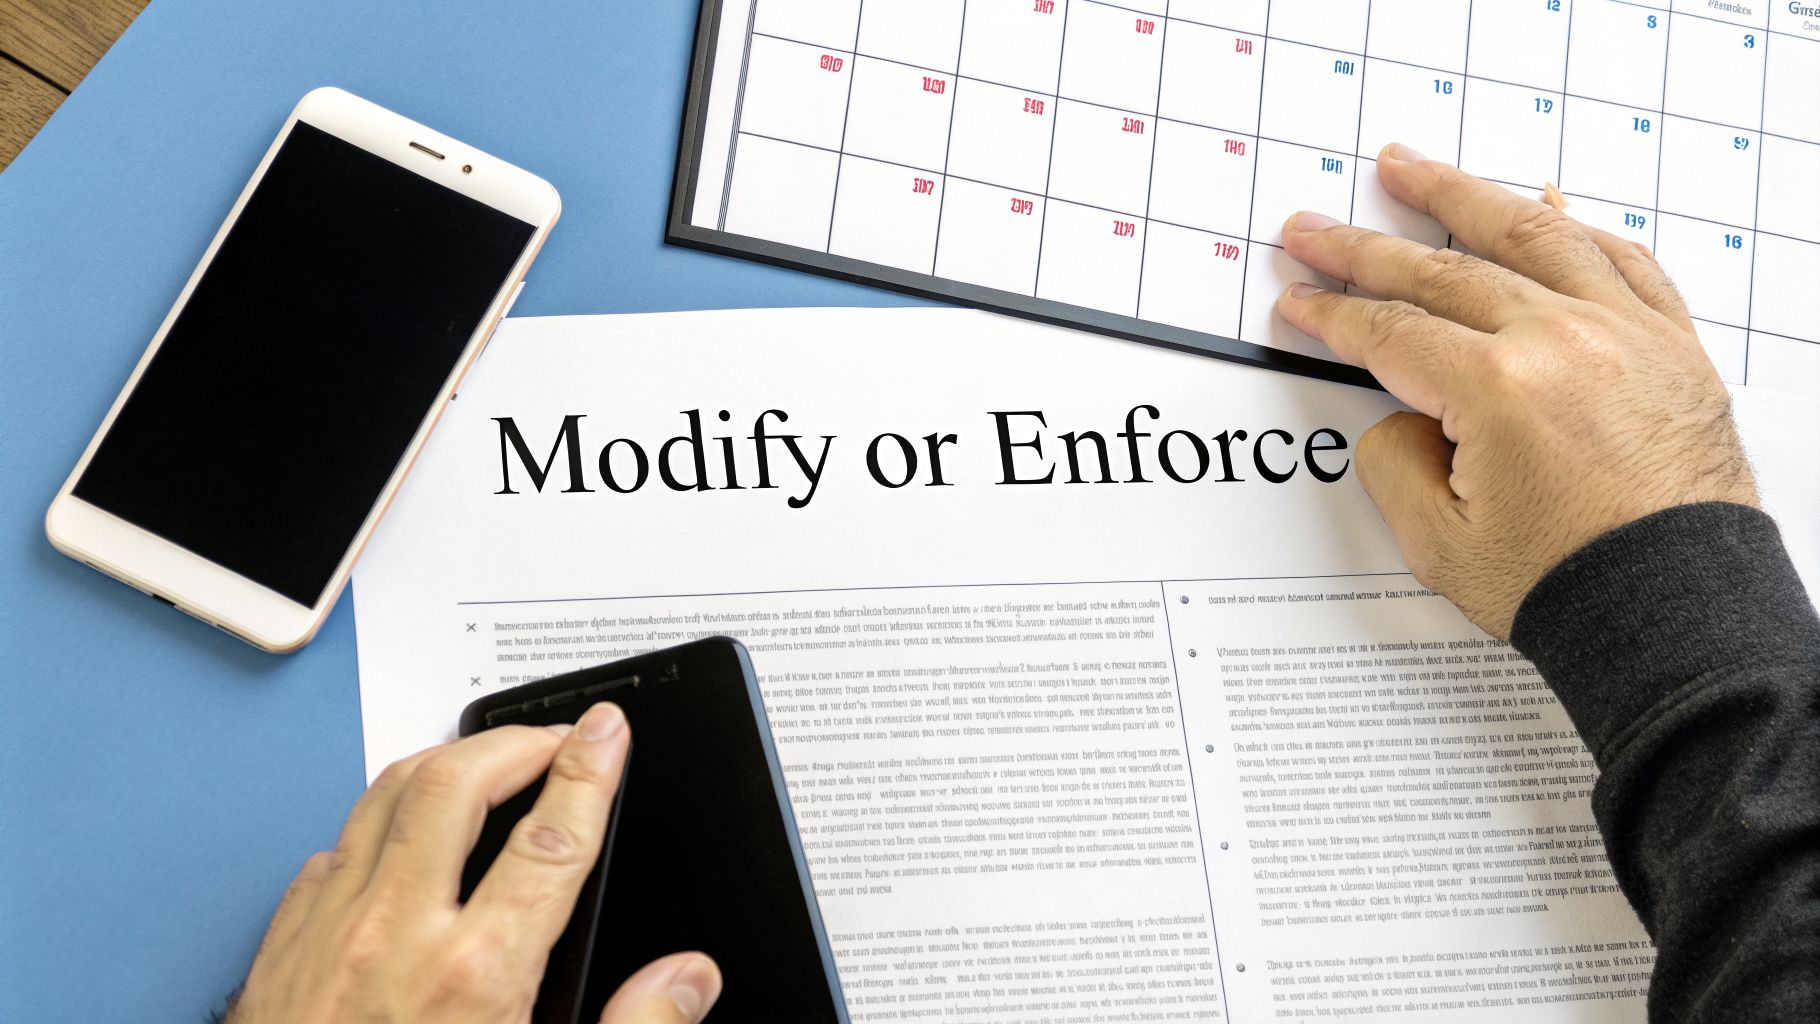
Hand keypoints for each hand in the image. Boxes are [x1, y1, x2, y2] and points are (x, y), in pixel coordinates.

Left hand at [228, 703, 721, 1022]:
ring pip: (384, 798)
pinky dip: (375, 826)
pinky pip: (331, 851)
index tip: (606, 733)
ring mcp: (329, 936)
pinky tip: (397, 841)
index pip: (552, 836)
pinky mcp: (280, 952)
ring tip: (484, 760)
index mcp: (477, 976)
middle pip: (458, 785)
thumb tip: (687, 980)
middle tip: (553, 735)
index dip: (590, 770)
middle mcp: (397, 938)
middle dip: (514, 741)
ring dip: (442, 762)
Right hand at [1277, 144, 1756, 638]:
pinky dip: (1572, 227)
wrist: (1672, 612)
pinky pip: (1620, 259)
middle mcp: (1564, 340)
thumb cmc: (1574, 583)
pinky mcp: (1670, 346)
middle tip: (1316, 229)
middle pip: (1441, 272)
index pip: (1389, 331)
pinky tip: (1540, 207)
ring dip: (1460, 197)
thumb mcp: (1439, 542)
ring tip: (1411, 171)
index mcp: (1500, 386)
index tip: (1300, 298)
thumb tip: (1399, 418)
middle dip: (1364, 250)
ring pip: (1530, 236)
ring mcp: (1624, 334)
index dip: (1332, 313)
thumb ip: (1394, 463)